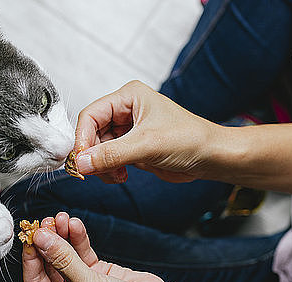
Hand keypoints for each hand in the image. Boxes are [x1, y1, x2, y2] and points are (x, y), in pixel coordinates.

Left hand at [22, 212, 196, 281]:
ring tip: (62, 217)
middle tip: (47, 221)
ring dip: (63, 236)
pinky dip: (78, 239)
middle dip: (48, 243)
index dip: (32, 257)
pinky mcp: (99, 274)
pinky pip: (82, 253)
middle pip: (49, 266)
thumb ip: (64, 261)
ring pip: (65, 257)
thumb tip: (41, 238)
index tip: (31, 235)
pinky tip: (75, 224)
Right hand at [74, 80, 219, 183]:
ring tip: (115, 174)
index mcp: (129, 97)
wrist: (210, 158)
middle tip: (94, 171)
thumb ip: (112, 154)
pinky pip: (108, 159)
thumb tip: (82, 162)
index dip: (82, 138)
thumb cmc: (191, 139)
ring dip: (101, 165)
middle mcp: (125, 111)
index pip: (90, 115)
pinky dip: (109, 170)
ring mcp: (128, 130)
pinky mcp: (131, 147)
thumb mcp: (147, 145)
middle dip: (92, 154)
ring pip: (97, 148)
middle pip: (91, 133)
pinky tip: (121, 175)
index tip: (80, 159)